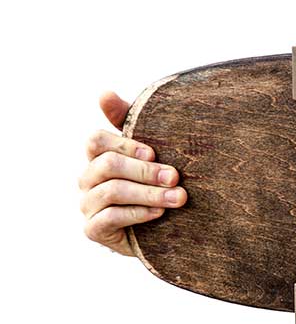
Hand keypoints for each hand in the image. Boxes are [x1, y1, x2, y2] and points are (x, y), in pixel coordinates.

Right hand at [79, 91, 187, 255]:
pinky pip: (111, 217)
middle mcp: (88, 179)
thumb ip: (128, 123)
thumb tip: (103, 93)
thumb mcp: (150, 154)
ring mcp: (88, 205)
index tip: (154, 152)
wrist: (162, 231)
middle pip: (107, 165)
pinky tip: (159, 213)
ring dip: (149, 193)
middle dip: (145, 170)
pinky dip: (138, 213)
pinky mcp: (93, 230)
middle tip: (175, 177)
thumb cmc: (156, 185)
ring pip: (112, 191)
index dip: (124, 144)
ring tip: (178, 197)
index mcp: (99, 157)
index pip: (96, 141)